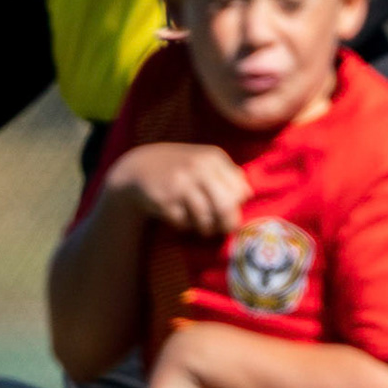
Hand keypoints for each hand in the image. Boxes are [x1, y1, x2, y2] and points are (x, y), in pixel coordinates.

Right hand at [106, 144, 248, 234]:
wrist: (139, 168)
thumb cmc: (178, 168)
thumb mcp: (203, 162)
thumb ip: (227, 175)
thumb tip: (248, 194)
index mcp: (213, 158)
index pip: (240, 191)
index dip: (238, 206)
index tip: (230, 211)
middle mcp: (199, 168)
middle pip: (226, 206)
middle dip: (227, 223)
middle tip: (223, 229)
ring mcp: (181, 183)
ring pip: (205, 218)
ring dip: (204, 228)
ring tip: (200, 226)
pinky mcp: (165, 200)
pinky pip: (184, 223)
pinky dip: (184, 226)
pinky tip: (180, 219)